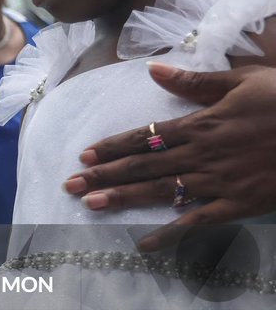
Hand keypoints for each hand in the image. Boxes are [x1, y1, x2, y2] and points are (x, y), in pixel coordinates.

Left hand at [64, 63, 275, 249]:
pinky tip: (145, 244)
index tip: (85, 155)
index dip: (112, 147)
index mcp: (200, 123)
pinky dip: (170, 234)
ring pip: (161, 191)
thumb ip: (195, 81)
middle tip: (71, 183)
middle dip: (104, 174)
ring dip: (124, 197)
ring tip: (91, 203)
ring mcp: (220, 181)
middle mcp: (202, 153)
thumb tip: (152, 70)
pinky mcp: (240, 204)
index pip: (145, 136)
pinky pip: (198, 222)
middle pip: (143, 165)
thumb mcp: (242, 80)